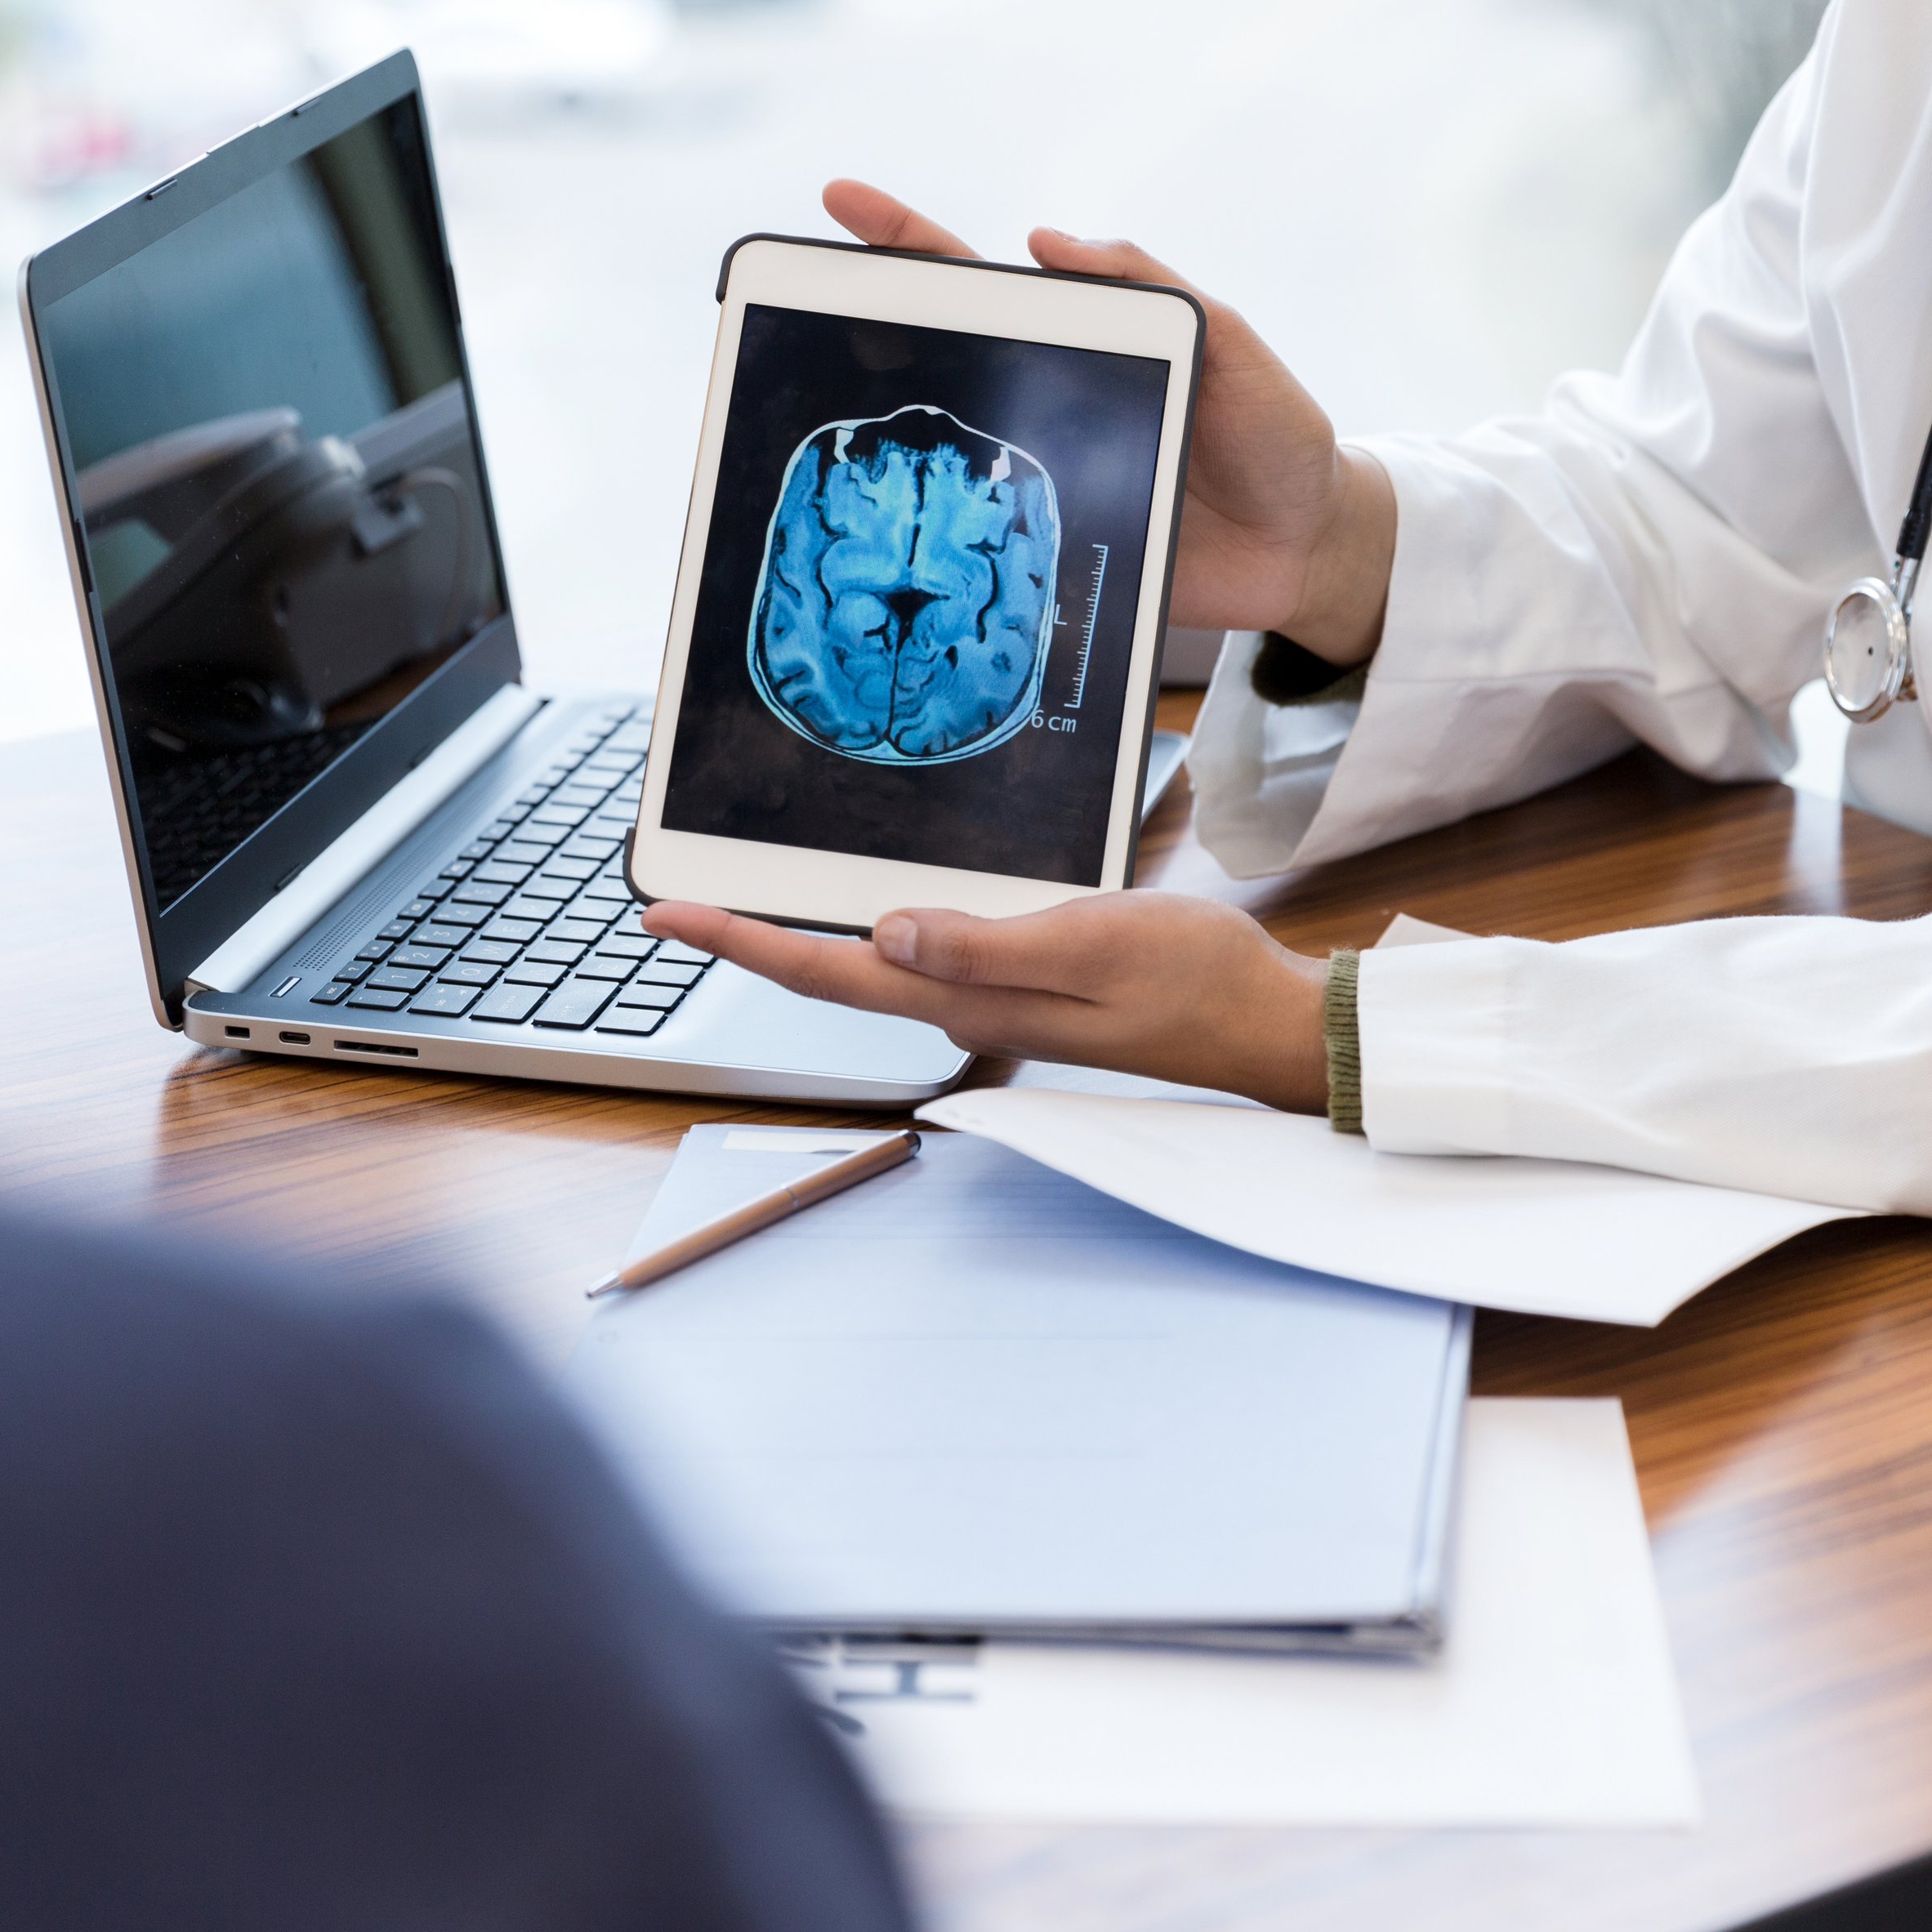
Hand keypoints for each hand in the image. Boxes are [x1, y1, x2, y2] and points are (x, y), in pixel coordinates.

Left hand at [644, 892, 1333, 1112]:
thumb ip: (986, 945)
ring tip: (737, 909)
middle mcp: (968, 1010)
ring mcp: (995, 1005)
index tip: (663, 915)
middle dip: (747, 941)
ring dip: (800, 942)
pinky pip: (923, 963)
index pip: (830, 973)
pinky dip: (870, 939)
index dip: (741, 943)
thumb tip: (883, 935)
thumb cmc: (1197, 981)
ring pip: (872, 972)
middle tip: (670, 906)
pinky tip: (861, 918)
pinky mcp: (1024, 991)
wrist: (1267, 1026)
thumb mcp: (1092, 941)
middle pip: (833, 977)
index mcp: (972, 1001)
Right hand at [820, 180, 1397, 667]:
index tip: (842, 203)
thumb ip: (1158, 291)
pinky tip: (895, 532)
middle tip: (796, 297)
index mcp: (1083, 346)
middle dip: (859, 323)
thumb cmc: (1281, 439)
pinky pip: (985, 547)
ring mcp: (1041, 483)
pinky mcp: (1052, 556)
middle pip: (940, 358)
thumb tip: (1048, 241)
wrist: (1312, 553)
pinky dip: (940, 537)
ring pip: (946, 454)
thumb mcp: (1236, 347)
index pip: (982, 284)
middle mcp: (1047, 407)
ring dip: (886, 433)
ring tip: (821, 399)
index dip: (910, 243)